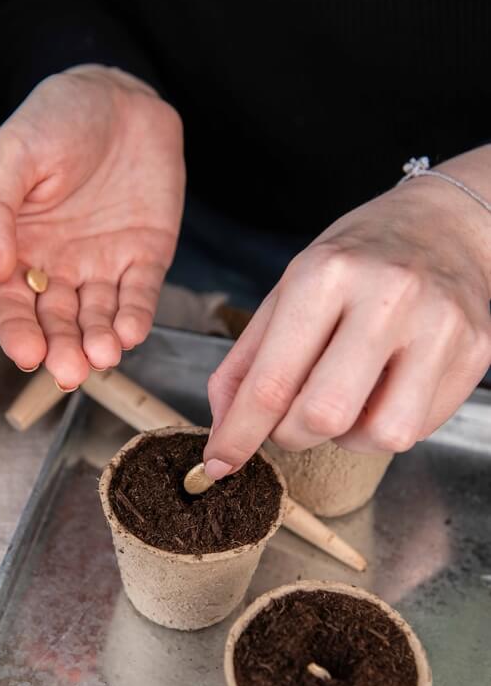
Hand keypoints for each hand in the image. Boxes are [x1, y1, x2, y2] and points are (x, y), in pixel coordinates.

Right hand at [0, 66, 184, 386]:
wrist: (118, 96)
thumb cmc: (56, 119)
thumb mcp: (14, 153)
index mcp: (19, 248)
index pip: (12, 305)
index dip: (17, 332)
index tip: (26, 353)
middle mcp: (59, 266)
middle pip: (56, 322)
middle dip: (62, 348)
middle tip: (68, 369)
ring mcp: (104, 265)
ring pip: (99, 317)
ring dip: (100, 340)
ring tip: (102, 354)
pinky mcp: (145, 257)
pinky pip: (140, 294)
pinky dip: (137, 316)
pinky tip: (131, 332)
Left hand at [204, 161, 490, 477]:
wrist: (443, 224)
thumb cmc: (356, 260)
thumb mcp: (287, 289)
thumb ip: (248, 361)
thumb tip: (224, 431)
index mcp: (325, 274)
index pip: (272, 381)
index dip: (239, 435)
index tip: (219, 462)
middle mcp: (387, 296)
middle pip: (324, 415)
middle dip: (292, 436)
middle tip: (289, 422)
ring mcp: (439, 325)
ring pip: (381, 435)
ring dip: (348, 437)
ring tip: (346, 399)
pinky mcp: (475, 351)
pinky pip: (418, 428)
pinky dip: (386, 425)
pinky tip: (383, 390)